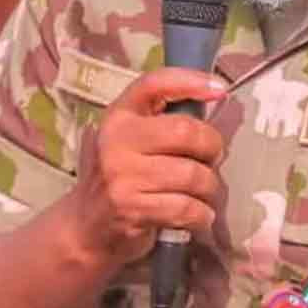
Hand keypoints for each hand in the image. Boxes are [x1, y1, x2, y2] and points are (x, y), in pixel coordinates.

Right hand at [65, 67, 228, 266]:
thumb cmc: (122, 176)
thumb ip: (163, 119)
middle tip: (211, 159)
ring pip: (193, 174)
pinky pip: (187, 208)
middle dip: (212, 147)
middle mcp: (116, 140)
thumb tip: (215, 95)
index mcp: (119, 116)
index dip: (191, 81)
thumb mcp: (131, 139)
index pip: (155, 84)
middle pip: (186, 132)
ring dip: (209, 187)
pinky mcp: (132, 209)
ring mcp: (122, 175)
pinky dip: (202, 215)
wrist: (87, 227)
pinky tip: (199, 215)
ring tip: (203, 191)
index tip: (219, 88)